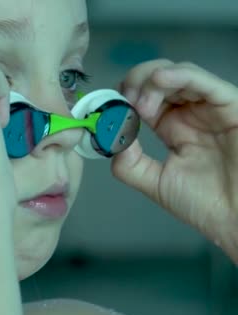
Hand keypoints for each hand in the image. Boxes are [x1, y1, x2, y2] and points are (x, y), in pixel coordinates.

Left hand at [112, 60, 237, 262]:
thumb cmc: (205, 203)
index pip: (145, 98)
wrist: (237, 220)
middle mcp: (191, 113)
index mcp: (173, 127)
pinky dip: (181, 75)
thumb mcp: (155, 183)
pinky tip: (160, 79)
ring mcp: (210, 108)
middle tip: (124, 101)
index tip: (110, 106)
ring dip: (153, 81)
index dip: (126, 96)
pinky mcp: (231, 107)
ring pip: (180, 74)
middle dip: (136, 82)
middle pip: (160, 79)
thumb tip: (112, 139)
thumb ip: (129, 165)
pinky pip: (206, 83)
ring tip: (140, 102)